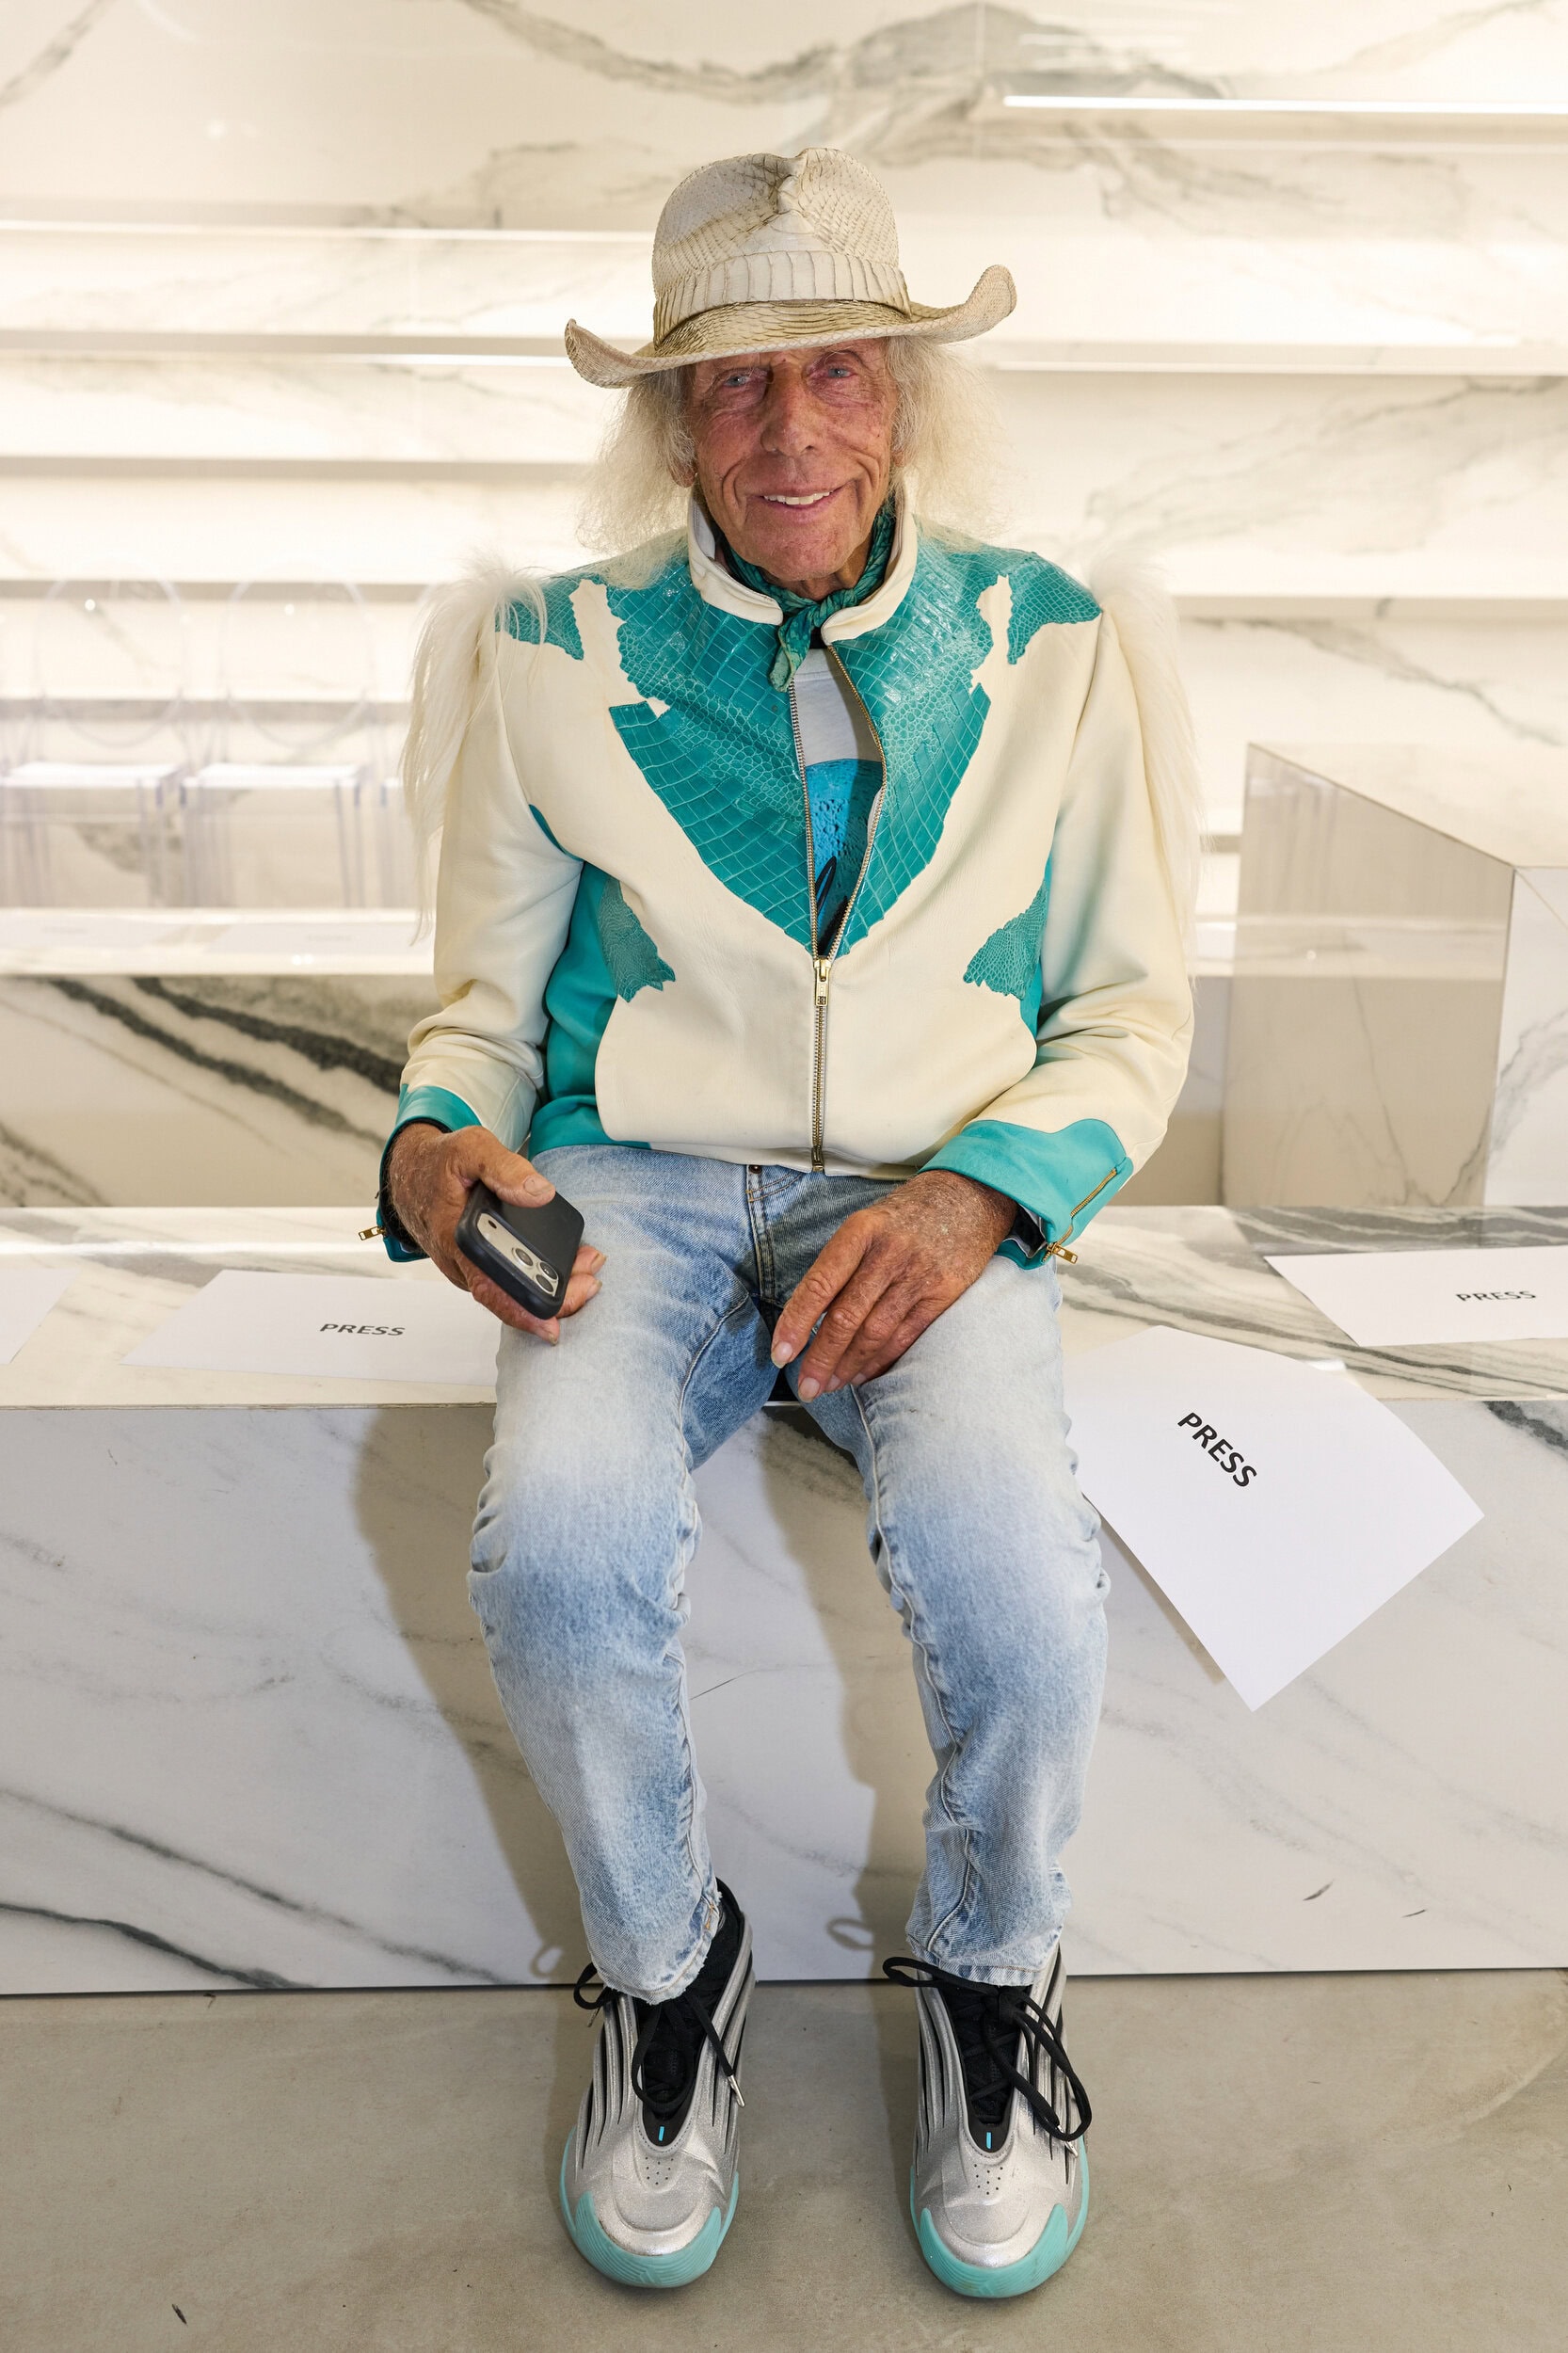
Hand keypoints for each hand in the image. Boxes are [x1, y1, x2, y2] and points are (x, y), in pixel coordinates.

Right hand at [386, 1123, 603, 1339]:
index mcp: (456, 1238)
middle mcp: (461, 1262)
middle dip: (554, 1297)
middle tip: (589, 1282)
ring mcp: (470, 1268)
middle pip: (507, 1298)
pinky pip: (509, 1281)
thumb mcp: (470, 1149)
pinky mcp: (479, 1265)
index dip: (520, 1308)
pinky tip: (568, 1267)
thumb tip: (538, 1193)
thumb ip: (503, 1168)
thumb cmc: (439, 1166)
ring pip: (510, 1292)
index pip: (488, 1284)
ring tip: (586, 1269)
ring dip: (551, 1288)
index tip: (552, 1320)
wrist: (412, 1175)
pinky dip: (540, 1278)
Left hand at [770, 1170, 1014, 1398]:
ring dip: (848, 1366)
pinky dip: (880, 1361)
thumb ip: (840, 1265)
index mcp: (860, 1232)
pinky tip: (862, 1375)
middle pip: (846, 1317)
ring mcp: (918, 1275)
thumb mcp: (867, 1224)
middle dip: (821, 1358)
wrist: (968, 1197)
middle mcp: (888, 1253)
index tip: (781, 1354)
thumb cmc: (905, 1216)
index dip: (797, 1324)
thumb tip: (808, 1318)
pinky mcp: (943, 1293)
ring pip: (875, 1332)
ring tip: (830, 1385)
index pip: (820, 1285)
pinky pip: (906, 1336)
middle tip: (806, 1386)